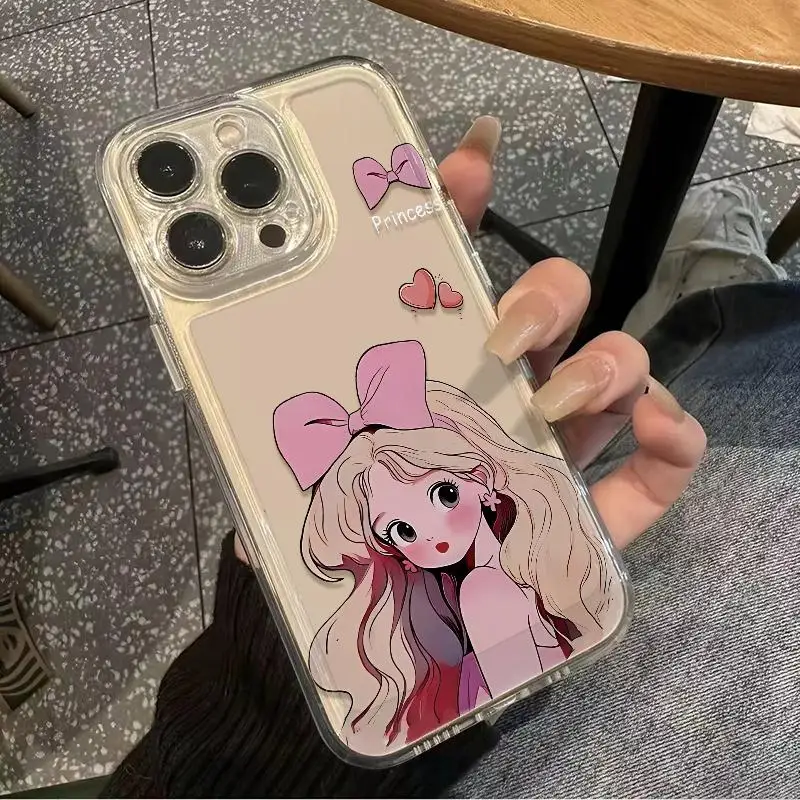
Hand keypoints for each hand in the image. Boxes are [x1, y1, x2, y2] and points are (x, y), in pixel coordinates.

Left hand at [236, 116, 703, 557]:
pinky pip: (660, 463)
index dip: (464, 205)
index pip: (454, 269)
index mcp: (436, 368)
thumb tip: (227, 421)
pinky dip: (672, 435)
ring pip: (613, 367)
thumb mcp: (309, 491)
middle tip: (505, 331)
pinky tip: (654, 427)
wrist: (398, 631)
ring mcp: (559, 446)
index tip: (467, 158)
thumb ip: (277, 454)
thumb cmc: (358, 547)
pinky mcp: (602, 506)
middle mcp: (505, 392)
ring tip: (556, 401)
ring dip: (606, 361)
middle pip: (554, 305)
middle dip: (544, 293)